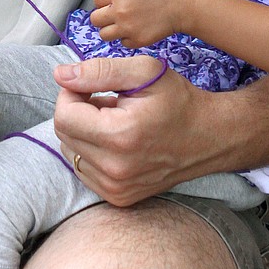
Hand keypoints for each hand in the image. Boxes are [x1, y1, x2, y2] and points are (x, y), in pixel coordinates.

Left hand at [53, 54, 221, 205]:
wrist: (209, 137)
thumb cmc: (178, 100)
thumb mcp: (144, 72)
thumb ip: (98, 71)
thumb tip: (60, 75)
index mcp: (120, 136)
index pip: (63, 116)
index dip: (72, 93)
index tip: (92, 86)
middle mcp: (116, 168)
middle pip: (64, 134)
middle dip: (78, 111)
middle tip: (106, 101)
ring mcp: (117, 188)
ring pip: (71, 152)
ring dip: (85, 133)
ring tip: (114, 122)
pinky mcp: (119, 198)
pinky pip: (84, 170)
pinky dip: (92, 152)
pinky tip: (117, 141)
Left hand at [89, 0, 192, 46]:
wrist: (185, 5)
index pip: (96, 0)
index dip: (104, 1)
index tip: (113, 2)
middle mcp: (119, 10)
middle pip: (95, 19)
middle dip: (103, 16)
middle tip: (116, 14)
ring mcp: (127, 28)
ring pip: (104, 34)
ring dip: (111, 30)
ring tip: (124, 24)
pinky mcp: (137, 41)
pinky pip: (122, 43)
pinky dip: (127, 38)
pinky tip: (137, 29)